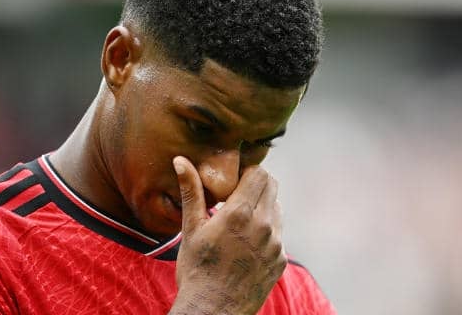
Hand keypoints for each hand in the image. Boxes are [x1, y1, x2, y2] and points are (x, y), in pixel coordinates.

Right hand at [169, 156, 286, 314]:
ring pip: (277, 209)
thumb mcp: (191, 229)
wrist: (213, 312)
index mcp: (240, 213)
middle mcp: (264, 225)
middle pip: (272, 187)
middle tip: (237, 196)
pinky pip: (279, 234)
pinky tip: (247, 244)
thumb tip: (180, 160)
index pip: (260, 174)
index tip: (234, 180)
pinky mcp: (281, 260)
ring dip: (263, 208)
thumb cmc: (196, 270)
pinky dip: (267, 232)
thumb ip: (191, 192)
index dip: (248, 172)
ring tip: (240, 221)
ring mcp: (276, 244)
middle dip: (257, 186)